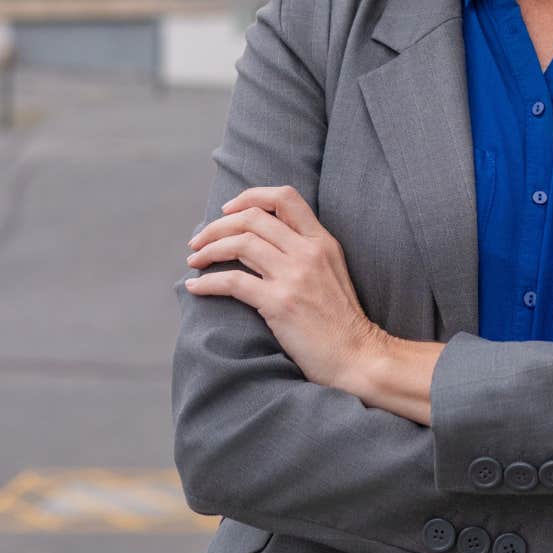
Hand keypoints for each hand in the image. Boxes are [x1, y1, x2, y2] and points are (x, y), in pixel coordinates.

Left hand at [184, 185, 383, 389]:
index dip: (250, 197)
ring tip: (194, 260)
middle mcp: (309, 252)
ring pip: (240, 243)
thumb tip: (265, 242)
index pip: (284, 197)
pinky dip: (207, 283)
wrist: (358, 356)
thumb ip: (306, 253)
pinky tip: (195, 288)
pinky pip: (233, 282)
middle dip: (218, 225)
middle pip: (253, 218)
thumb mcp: (333, 273)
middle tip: (199, 240)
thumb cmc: (341, 321)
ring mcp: (295, 276)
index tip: (228, 210)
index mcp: (323, 241)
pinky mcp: (280, 303)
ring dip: (208, 249)